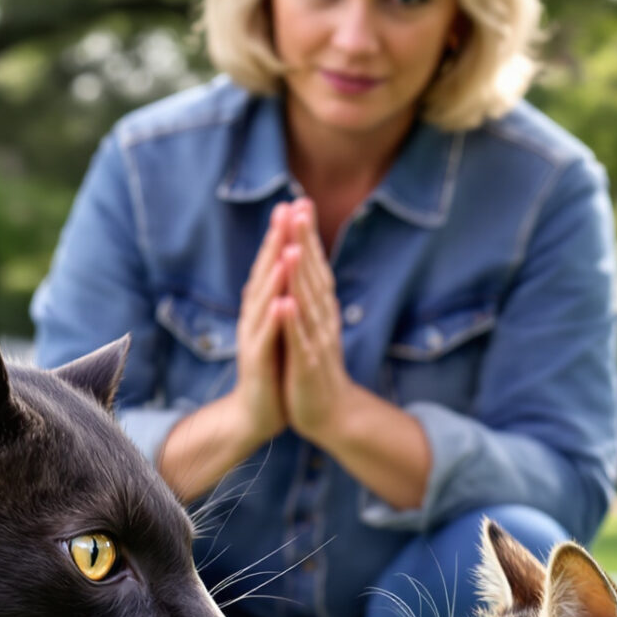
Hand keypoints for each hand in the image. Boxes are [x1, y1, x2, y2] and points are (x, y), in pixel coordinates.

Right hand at [228, 199, 299, 445]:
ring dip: (274, 275)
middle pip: (264, 273)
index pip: (273, 263)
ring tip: (286, 248)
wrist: (256, 412)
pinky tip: (281, 303)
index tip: (296, 202)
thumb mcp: (279, 327)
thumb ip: (280, 296)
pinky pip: (266, 339)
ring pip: (264, 301)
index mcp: (262, 307)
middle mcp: (254, 317)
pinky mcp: (257, 363)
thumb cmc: (272, 368)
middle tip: (285, 209)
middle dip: (275, 241)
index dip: (282, 233)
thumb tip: (288, 262)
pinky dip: (273, 321)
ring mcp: (253, 339)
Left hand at [272, 200, 357, 445]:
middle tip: (300, 208)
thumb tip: (306, 263)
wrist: (330, 414)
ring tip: (293, 246)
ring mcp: (317, 341)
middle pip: (313, 275)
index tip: (300, 202)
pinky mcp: (307, 365)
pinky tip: (285, 303)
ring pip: (308, 303)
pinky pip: (300, 340)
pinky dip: (293, 322)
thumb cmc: (315, 368)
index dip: (307, 235)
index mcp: (321, 310)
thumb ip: (310, 296)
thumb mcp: (312, 326)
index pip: (314, 265)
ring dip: (301, 275)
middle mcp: (323, 319)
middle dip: (305, 242)